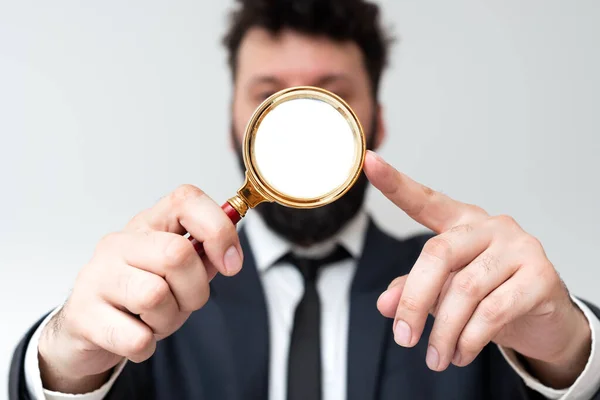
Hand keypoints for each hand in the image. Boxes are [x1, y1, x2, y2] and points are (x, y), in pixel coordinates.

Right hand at [38, 185, 242, 393]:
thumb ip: (205, 258)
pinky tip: (135, 337)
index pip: (186, 200)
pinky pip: (136, 337)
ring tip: (155, 319)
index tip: (231, 263)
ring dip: (168, 320)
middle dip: (195, 290)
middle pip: (177, 254)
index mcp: (148, 224)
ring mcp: (97, 276)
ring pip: (155, 295)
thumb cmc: (140, 296)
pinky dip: (146, 345)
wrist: (87, 331)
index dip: (218, 230)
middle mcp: (119, 243)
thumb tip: (228, 255)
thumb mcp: (178, 272)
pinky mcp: (83, 315)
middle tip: (183, 302)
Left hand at [364, 151, 590, 386]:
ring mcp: (518, 247)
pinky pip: (493, 310)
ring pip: (464, 289)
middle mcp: (490, 226)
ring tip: (436, 357)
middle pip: (436, 254)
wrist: (544, 318)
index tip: (369, 162)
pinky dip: (470, 339)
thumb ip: (414, 290)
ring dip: (444, 331)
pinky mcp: (540, 275)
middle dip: (414, 302)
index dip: (395, 184)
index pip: (425, 201)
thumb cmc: (490, 294)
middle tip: (403, 338)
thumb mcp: (446, 291)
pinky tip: (461, 353)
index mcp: (461, 221)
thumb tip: (384, 305)